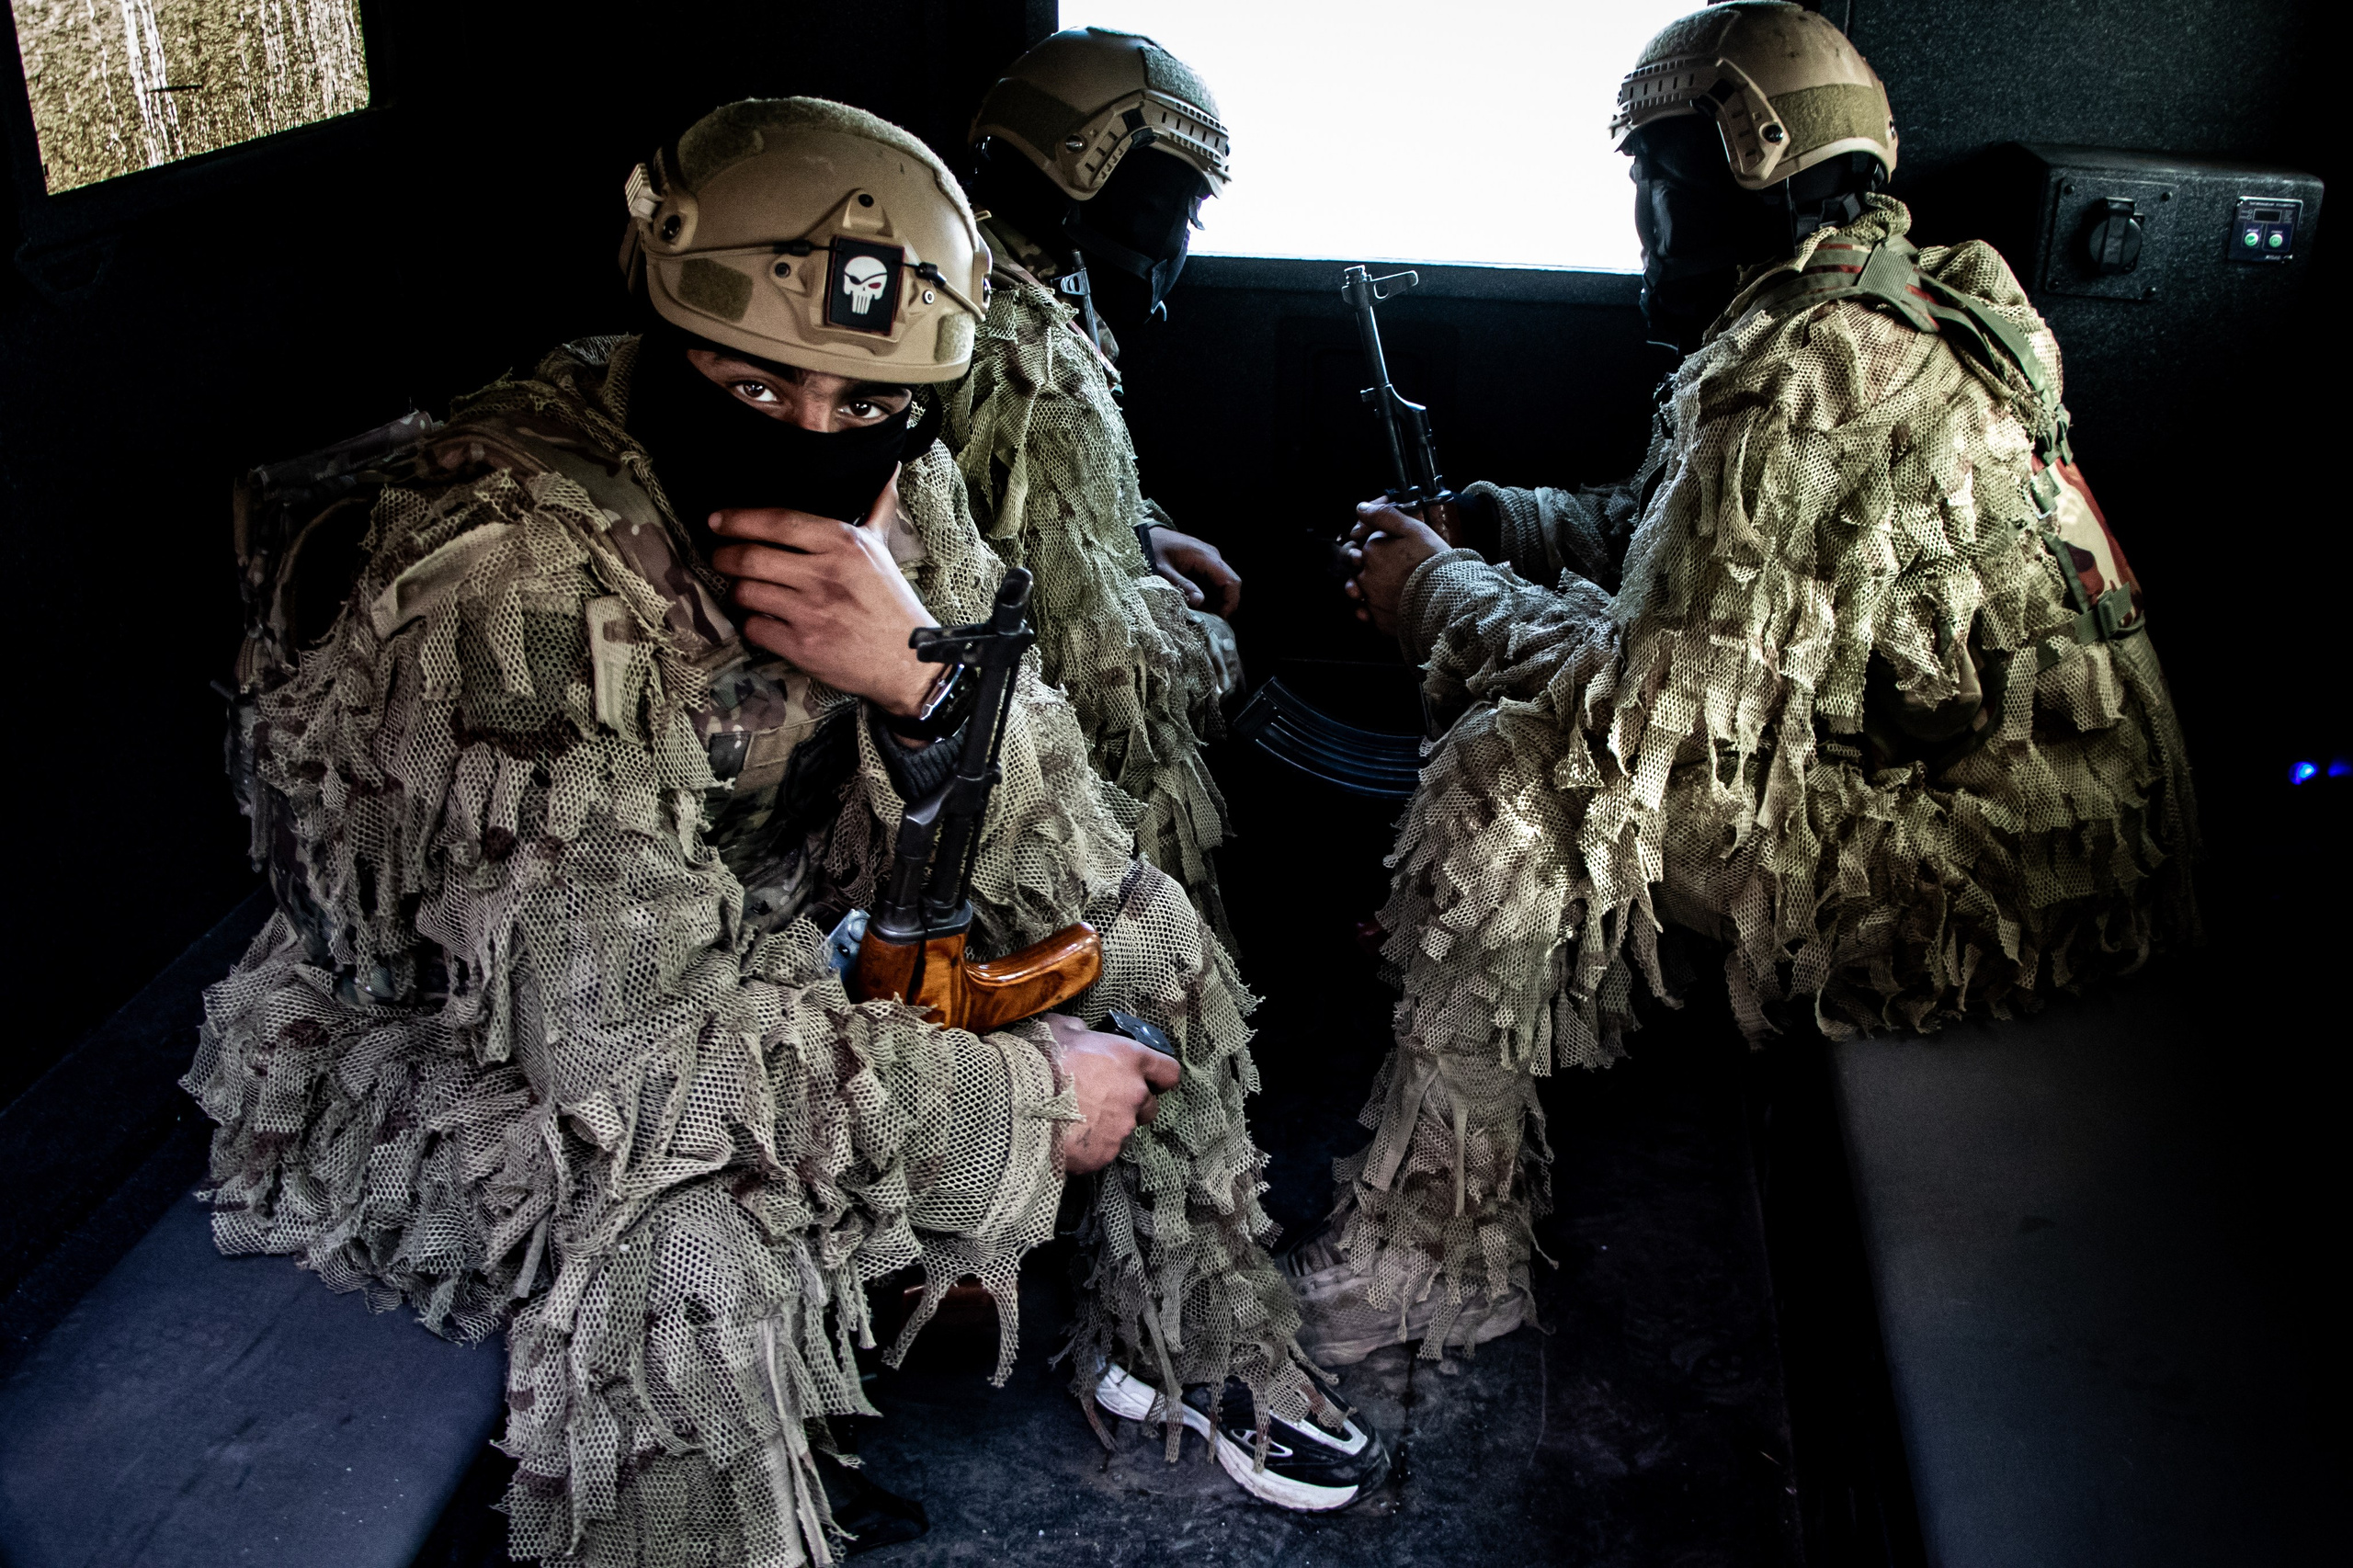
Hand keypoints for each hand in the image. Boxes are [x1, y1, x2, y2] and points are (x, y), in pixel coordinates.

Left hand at [708, 469, 934, 716]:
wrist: (908, 660)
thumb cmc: (890, 602)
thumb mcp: (882, 550)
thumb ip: (877, 509)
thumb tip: (890, 472)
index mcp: (842, 544)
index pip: (777, 522)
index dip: (738, 519)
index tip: (717, 520)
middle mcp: (824, 574)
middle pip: (751, 557)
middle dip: (724, 556)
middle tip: (720, 557)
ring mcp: (811, 611)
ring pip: (746, 592)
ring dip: (737, 591)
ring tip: (743, 589)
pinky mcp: (802, 646)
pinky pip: (754, 627)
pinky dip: (750, 623)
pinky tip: (761, 620)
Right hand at [1044, 1012, 1180, 1174]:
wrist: (1017, 1103)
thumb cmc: (1039, 1060)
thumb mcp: (1058, 1029)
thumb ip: (1079, 1031)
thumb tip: (1081, 1033)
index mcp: (1130, 1059)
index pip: (1168, 1072)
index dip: (1157, 1077)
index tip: (1145, 1079)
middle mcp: (1134, 1094)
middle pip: (1150, 1107)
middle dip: (1133, 1107)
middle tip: (1103, 1102)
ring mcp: (1122, 1128)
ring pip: (1125, 1131)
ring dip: (1109, 1127)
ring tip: (1077, 1122)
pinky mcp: (1105, 1153)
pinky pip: (1104, 1151)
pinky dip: (1092, 1147)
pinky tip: (1068, 1139)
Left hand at [1147, 525, 1241, 616]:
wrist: (1145, 535)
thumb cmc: (1153, 549)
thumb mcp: (1162, 570)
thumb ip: (1182, 585)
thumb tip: (1200, 601)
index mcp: (1205, 556)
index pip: (1231, 581)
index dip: (1230, 602)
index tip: (1219, 619)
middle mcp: (1212, 557)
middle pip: (1229, 585)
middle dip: (1222, 605)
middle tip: (1208, 621)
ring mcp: (1208, 560)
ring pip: (1221, 586)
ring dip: (1214, 602)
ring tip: (1199, 615)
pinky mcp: (1202, 565)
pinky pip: (1211, 583)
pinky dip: (1207, 596)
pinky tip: (1194, 605)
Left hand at [1341, 499, 1447, 637]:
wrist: (1448, 598)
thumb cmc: (1433, 561)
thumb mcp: (1413, 529)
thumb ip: (1385, 516)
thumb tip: (1361, 508)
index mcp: (1372, 552)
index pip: (1367, 545)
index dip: (1381, 545)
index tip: (1398, 549)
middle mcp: (1366, 577)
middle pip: (1362, 569)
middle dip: (1373, 567)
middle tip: (1398, 568)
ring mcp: (1371, 601)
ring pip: (1363, 592)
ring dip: (1371, 589)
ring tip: (1393, 587)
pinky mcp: (1379, 621)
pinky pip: (1370, 615)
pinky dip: (1375, 610)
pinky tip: (1390, 605)